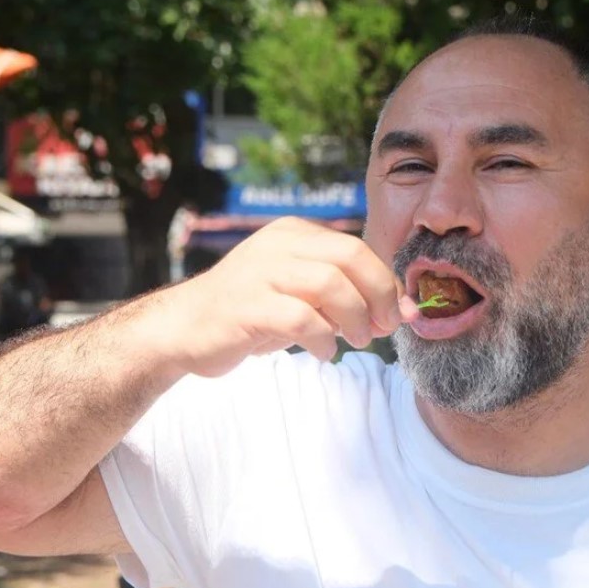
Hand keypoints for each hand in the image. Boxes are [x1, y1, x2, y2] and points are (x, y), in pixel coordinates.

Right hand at [163, 217, 414, 376]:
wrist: (183, 328)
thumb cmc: (250, 314)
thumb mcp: (300, 296)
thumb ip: (345, 297)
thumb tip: (405, 312)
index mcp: (293, 235)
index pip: (356, 248)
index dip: (386, 283)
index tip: (399, 315)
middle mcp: (277, 245)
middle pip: (350, 257)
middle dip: (378, 296)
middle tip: (383, 328)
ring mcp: (260, 273)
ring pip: (330, 284)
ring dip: (355, 318)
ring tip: (356, 341)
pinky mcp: (247, 306)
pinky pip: (301, 319)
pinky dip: (323, 339)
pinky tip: (324, 352)